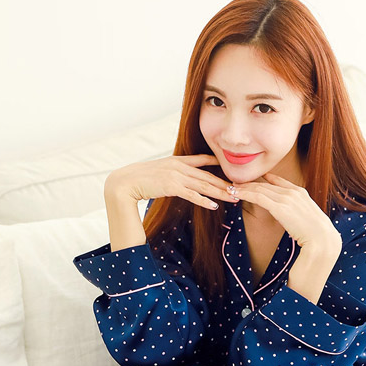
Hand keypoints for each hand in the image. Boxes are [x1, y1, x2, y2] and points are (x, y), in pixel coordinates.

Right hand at [104, 154, 237, 209]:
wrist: (125, 182)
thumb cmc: (140, 180)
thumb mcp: (159, 172)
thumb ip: (171, 173)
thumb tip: (178, 179)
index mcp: (177, 161)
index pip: (202, 159)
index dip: (218, 164)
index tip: (231, 169)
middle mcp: (179, 166)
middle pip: (208, 176)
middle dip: (225, 183)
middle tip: (240, 189)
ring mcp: (176, 176)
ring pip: (204, 185)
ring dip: (220, 192)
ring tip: (234, 198)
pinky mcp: (171, 187)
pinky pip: (192, 195)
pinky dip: (204, 200)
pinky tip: (214, 205)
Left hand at [229, 173, 341, 254]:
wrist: (322, 240)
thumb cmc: (316, 236)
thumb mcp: (309, 220)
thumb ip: (299, 215)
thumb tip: (293, 221)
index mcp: (301, 193)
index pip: (279, 181)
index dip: (265, 179)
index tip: (254, 180)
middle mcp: (293, 192)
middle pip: (265, 185)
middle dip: (249, 184)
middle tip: (235, 183)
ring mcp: (286, 198)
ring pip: (259, 189)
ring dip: (243, 188)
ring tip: (231, 188)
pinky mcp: (279, 207)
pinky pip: (257, 197)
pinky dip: (244, 194)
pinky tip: (235, 194)